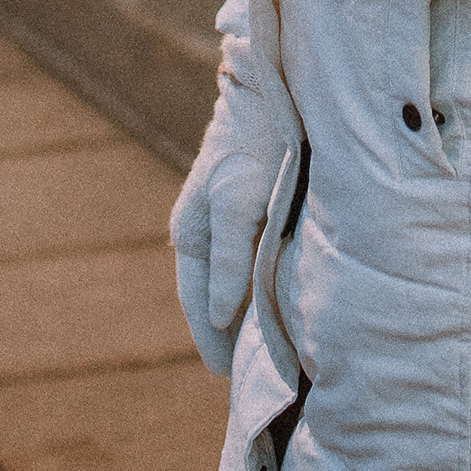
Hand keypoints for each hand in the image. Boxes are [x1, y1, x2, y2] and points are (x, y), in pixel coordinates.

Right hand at [170, 127, 282, 371]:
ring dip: (244, 316)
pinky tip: (278, 305)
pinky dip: (258, 291)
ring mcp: (224, 222)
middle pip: (214, 301)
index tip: (230, 379)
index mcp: (192, 234)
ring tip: (267, 350)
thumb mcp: (239, 201)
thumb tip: (221, 316)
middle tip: (255, 377)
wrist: (271, 91)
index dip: (214, 343)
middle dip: (228, 337)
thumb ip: (230, 258)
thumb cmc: (254, 144)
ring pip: (233, 285)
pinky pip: (249, 266)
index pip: (200, 306)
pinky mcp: (250, 211)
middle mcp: (203, 232)